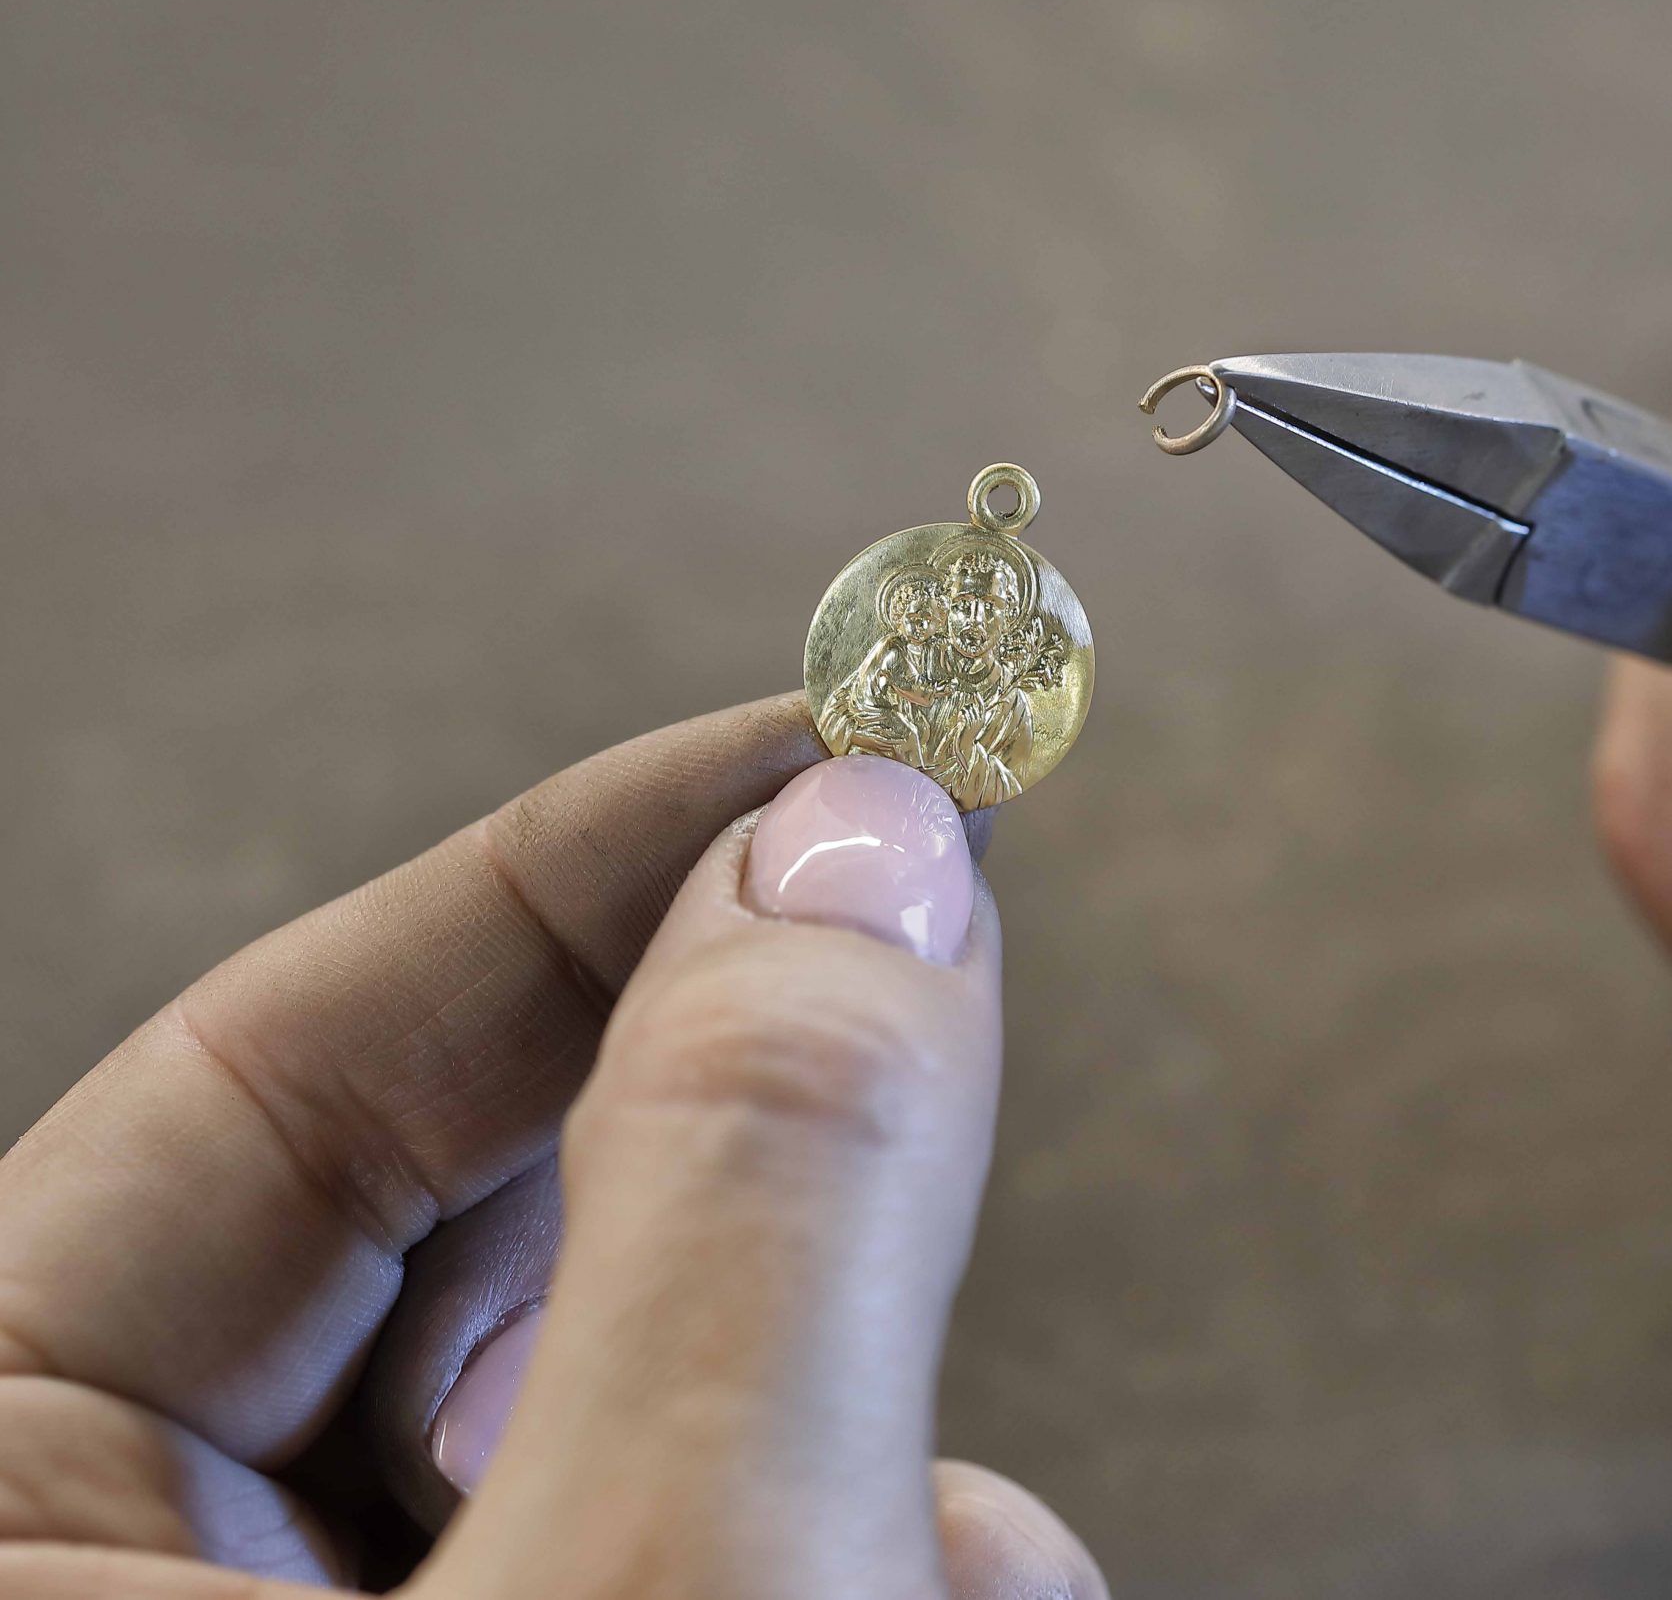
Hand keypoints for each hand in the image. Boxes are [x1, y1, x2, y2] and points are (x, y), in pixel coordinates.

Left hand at [0, 700, 1105, 1596]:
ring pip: (601, 1405)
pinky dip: (843, 1539)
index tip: (830, 749)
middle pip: (453, 1233)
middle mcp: (131, 1598)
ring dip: (829, 1396)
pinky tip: (948, 1576)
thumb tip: (856, 856)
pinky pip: (672, 1555)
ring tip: (937, 1492)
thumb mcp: (662, 1595)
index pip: (258, 1085)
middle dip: (732, 1142)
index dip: (572, 879)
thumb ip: (746, 1210)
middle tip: (929, 958)